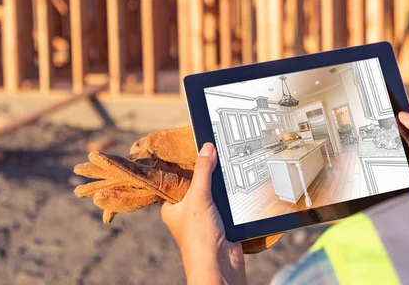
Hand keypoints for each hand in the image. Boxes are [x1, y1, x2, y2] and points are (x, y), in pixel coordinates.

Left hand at [160, 143, 246, 284]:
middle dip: (207, 170)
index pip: (177, 178)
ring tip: (227, 161)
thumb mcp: (198, 198)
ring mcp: (205, 216)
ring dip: (221, 182)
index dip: (185, 162)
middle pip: (198, 182)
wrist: (220, 264)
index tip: (195, 145)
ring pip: (214, 191)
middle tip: (215, 149)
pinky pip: (226, 200)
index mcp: (172, 206)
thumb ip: (202, 172)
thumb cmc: (198, 239)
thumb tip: (206, 148)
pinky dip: (232, 193)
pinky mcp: (222, 220)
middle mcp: (187, 211)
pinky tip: (237, 181)